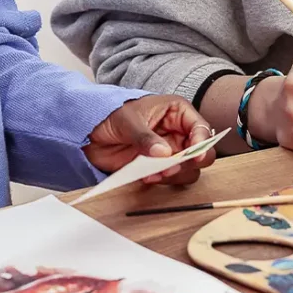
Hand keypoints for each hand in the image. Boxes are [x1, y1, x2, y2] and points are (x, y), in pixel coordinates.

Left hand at [84, 95, 216, 185]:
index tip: (193, 155)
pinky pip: (170, 179)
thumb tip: (164, 153)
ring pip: (188, 169)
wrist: (91, 132)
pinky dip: (161, 181)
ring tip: (155, 172)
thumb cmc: (112, 114)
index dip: (202, 142)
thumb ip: (145, 136)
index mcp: (177, 112)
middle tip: (172, 166)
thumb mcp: (128, 120)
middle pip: (202, 153)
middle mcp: (178, 133)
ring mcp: (170, 152)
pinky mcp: (159, 167)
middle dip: (190, 162)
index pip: (201, 128)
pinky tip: (146, 176)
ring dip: (175, 174)